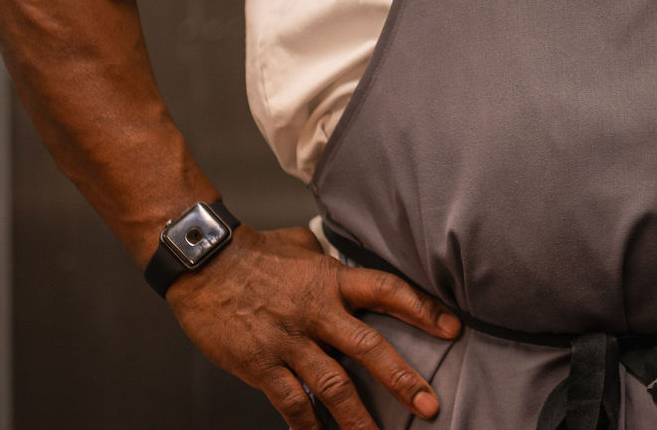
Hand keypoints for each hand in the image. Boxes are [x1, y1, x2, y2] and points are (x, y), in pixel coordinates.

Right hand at [165, 225, 460, 429]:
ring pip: (333, 384)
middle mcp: (317, 312)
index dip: (422, 310)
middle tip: (429, 405)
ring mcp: (289, 341)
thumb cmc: (252, 252)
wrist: (203, 262)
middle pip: (368, 347)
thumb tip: (334, 253)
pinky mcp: (261, 364)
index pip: (387, 291)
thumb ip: (324, 257)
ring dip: (358, 417)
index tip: (452, 329)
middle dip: (402, 379)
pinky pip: (291, 401)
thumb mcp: (299, 244)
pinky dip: (308, 424)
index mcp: (331, 279)